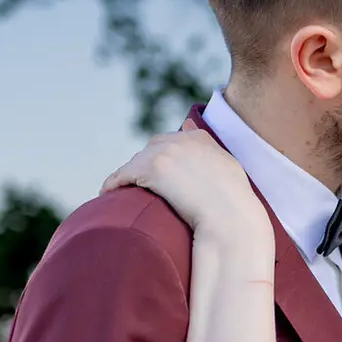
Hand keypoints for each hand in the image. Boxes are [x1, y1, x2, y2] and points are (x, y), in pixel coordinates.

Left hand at [99, 128, 270, 251]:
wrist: (230, 218)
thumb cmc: (234, 202)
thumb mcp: (227, 165)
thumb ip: (208, 146)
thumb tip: (187, 123)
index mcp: (200, 139)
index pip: (171, 142)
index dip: (164, 160)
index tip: (160, 177)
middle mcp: (180, 140)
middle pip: (151, 149)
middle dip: (145, 166)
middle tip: (139, 188)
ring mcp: (165, 152)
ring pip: (136, 162)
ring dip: (129, 176)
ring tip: (121, 193)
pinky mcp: (152, 168)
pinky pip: (123, 175)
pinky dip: (114, 184)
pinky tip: (108, 195)